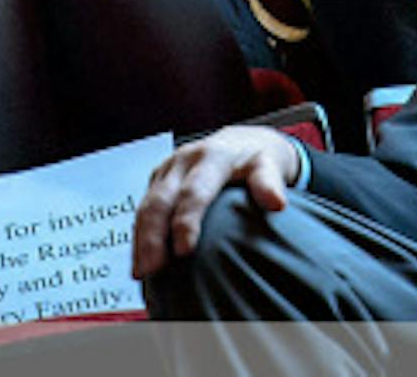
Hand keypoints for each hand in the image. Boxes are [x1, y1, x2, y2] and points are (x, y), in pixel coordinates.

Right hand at [131, 126, 298, 279]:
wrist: (239, 142)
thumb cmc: (256, 160)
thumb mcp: (268, 165)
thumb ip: (269, 182)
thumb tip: (277, 204)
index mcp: (210, 157)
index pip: (194, 192)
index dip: (186, 221)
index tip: (184, 252)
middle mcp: (182, 161)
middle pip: (160, 200)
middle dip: (153, 236)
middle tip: (153, 270)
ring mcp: (165, 171)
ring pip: (146, 207)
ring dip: (141, 241)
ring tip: (141, 275)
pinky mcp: (156, 182)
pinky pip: (143, 211)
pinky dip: (139, 238)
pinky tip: (141, 265)